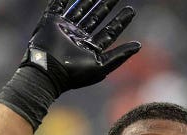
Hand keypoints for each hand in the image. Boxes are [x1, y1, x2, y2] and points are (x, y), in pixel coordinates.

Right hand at [23, 0, 140, 90]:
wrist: (48, 70)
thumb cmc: (74, 74)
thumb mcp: (101, 67)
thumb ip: (119, 56)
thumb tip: (138, 45)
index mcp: (90, 48)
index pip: (109, 32)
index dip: (120, 21)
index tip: (131, 10)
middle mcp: (78, 37)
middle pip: (96, 17)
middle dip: (106, 6)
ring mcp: (65, 29)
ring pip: (80, 9)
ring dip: (90, 0)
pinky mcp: (52, 22)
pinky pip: (58, 5)